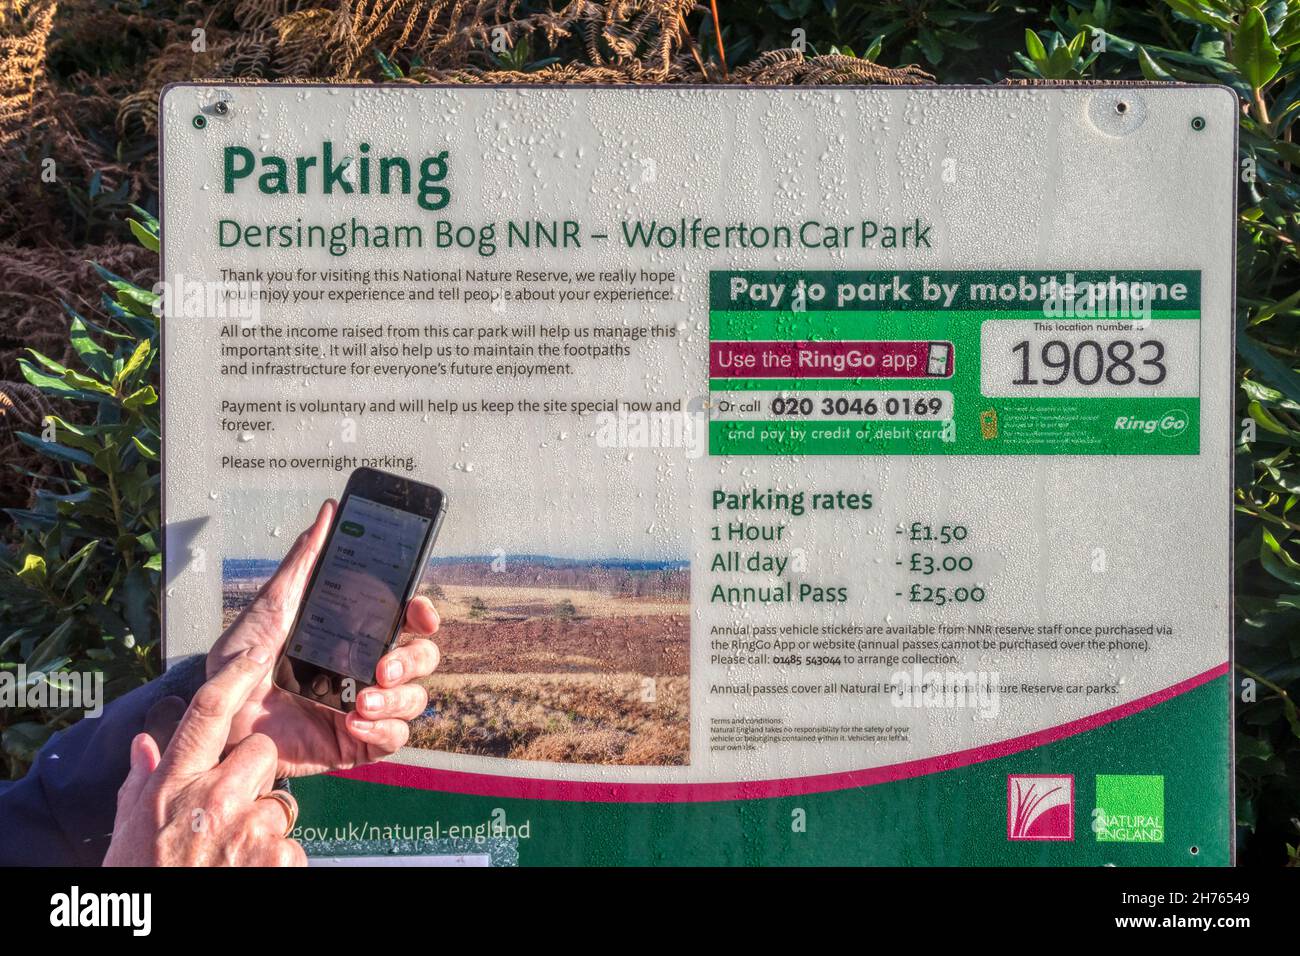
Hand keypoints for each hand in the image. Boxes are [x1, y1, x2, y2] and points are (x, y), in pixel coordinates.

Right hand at [104, 647, 305, 865]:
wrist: (157, 931)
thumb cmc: (143, 882)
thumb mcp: (128, 830)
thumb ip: (142, 782)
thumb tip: (146, 744)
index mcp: (174, 787)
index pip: (208, 712)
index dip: (235, 675)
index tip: (256, 652)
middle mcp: (215, 800)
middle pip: (260, 754)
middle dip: (252, 777)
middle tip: (229, 811)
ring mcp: (250, 829)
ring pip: (278, 804)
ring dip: (263, 828)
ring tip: (230, 857)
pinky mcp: (280, 858)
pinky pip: (292, 845)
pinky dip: (277, 862)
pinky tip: (247, 875)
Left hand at [207, 500, 440, 777]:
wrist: (216, 722)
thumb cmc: (241, 664)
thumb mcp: (271, 607)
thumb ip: (304, 562)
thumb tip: (330, 512)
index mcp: (356, 634)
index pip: (408, 620)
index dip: (423, 614)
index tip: (418, 611)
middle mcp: (368, 668)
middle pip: (423, 658)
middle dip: (413, 659)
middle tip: (381, 666)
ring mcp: (367, 706)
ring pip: (416, 699)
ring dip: (398, 698)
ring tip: (360, 700)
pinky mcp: (357, 743)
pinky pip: (393, 739)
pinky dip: (381, 730)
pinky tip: (352, 722)